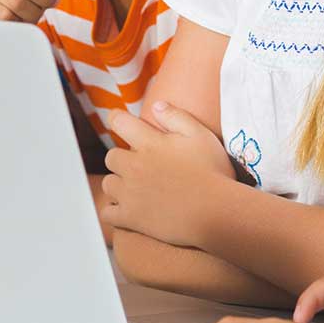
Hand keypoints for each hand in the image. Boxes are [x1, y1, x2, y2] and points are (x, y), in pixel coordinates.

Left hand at [102, 102, 232, 246]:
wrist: (216, 212)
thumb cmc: (213, 173)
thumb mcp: (201, 136)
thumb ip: (176, 117)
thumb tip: (156, 105)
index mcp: (150, 143)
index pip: (120, 123)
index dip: (117, 119)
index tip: (118, 121)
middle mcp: (134, 166)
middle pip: (111, 157)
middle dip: (122, 159)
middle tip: (138, 166)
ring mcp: (130, 193)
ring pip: (108, 184)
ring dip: (118, 184)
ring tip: (135, 189)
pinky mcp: (130, 217)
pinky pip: (107, 212)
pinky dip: (114, 211)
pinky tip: (127, 210)